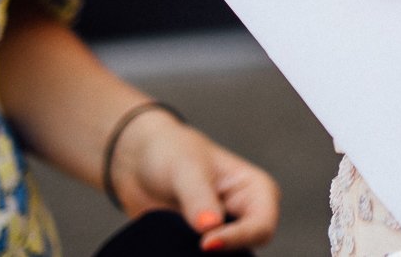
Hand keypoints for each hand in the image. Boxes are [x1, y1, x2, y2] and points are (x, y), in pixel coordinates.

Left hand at [106, 109, 279, 251]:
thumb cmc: (172, 152)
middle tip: (193, 248)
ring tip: (178, 244)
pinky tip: (171, 251)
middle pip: (246, 248)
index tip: (205, 244)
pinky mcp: (201, 246)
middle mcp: (245, 215)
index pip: (261, 225)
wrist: (139, 162)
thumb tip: (210, 227)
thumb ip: (198, 196)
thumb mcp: (185, 168)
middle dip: (223, 252)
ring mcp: (223, 233)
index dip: (238, 238)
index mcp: (257, 191)